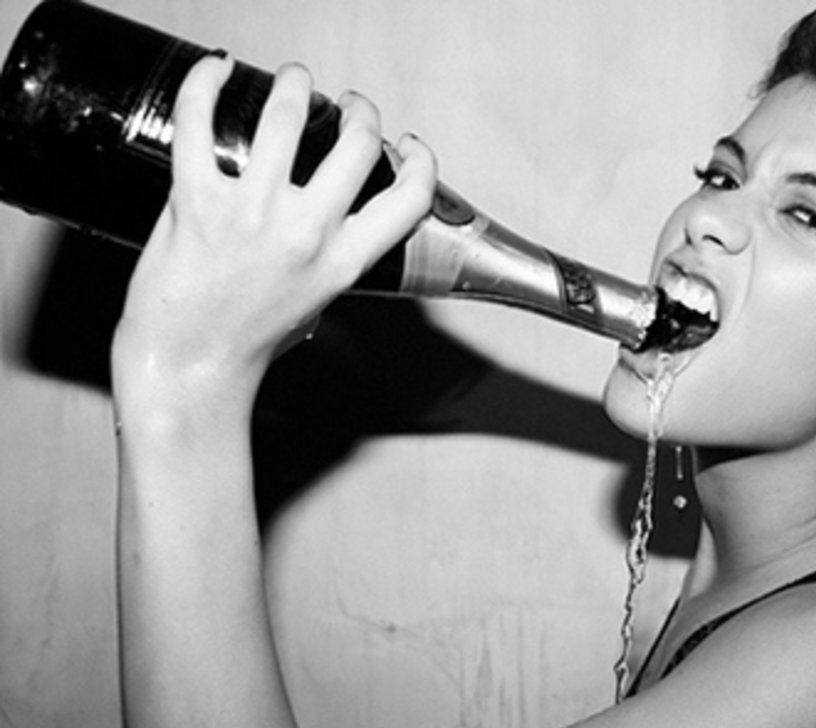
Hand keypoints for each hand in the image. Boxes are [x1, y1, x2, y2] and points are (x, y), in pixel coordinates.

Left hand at [112, 54, 435, 411]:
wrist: (189, 363)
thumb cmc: (247, 341)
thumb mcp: (317, 303)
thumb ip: (332, 260)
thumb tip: (336, 225)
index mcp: (343, 262)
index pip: (409, 199)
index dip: (420, 160)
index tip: (407, 144)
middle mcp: (306, 233)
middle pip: (358, 144)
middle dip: (360, 110)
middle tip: (346, 105)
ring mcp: (252, 212)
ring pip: (289, 115)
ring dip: (297, 84)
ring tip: (294, 81)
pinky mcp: (197, 199)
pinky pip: (199, 122)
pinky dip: (207, 82)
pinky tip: (217, 70)